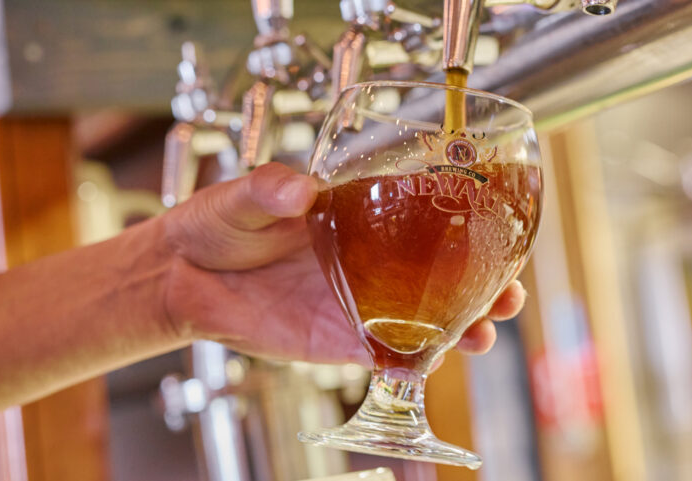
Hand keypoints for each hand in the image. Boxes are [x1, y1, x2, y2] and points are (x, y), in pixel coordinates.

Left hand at [162, 163, 525, 365]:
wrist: (182, 276)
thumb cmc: (216, 224)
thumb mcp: (243, 196)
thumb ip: (270, 188)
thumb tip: (298, 188)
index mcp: (359, 217)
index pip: (427, 219)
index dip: (469, 226)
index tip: (502, 230)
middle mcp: (369, 262)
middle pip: (442, 276)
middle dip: (484, 287)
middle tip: (509, 294)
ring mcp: (358, 304)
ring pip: (424, 320)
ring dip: (460, 329)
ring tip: (482, 333)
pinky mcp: (338, 341)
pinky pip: (384, 355)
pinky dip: (410, 363)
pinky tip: (427, 364)